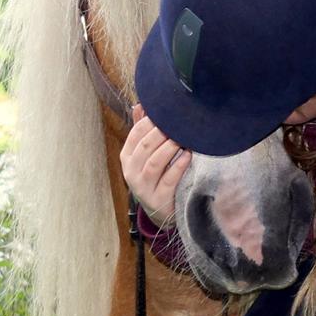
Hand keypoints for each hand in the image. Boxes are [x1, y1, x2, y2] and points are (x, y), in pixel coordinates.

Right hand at [119, 103, 191, 223]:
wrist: (160, 210)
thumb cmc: (154, 177)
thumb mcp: (145, 155)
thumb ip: (142, 131)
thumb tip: (140, 105)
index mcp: (127, 157)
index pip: (136, 133)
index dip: (151, 121)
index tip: (168, 112)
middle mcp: (131, 172)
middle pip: (146, 146)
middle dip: (163, 132)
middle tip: (180, 122)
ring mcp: (143, 187)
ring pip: (155, 162)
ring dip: (171, 147)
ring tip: (184, 137)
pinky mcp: (158, 199)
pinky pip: (169, 179)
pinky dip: (179, 165)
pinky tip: (188, 155)